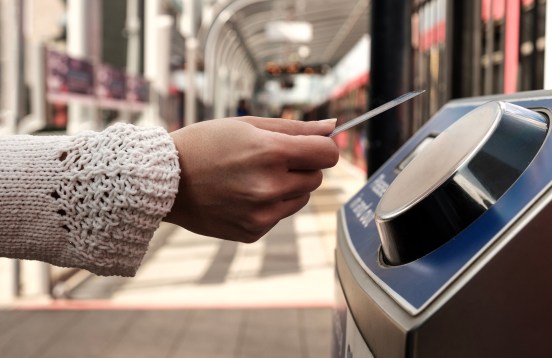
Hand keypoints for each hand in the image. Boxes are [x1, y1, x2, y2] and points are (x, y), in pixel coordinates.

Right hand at [164, 117, 338, 242]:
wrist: (164, 180)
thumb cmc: (205, 144)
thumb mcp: (247, 126)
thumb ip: (294, 128)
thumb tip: (333, 128)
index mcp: (270, 153)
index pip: (327, 154)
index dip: (321, 148)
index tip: (310, 147)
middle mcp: (269, 186)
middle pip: (316, 177)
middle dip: (301, 167)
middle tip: (269, 160)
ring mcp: (261, 213)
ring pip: (301, 198)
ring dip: (288, 187)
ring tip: (252, 178)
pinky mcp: (253, 231)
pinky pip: (279, 215)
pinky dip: (269, 206)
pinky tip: (241, 196)